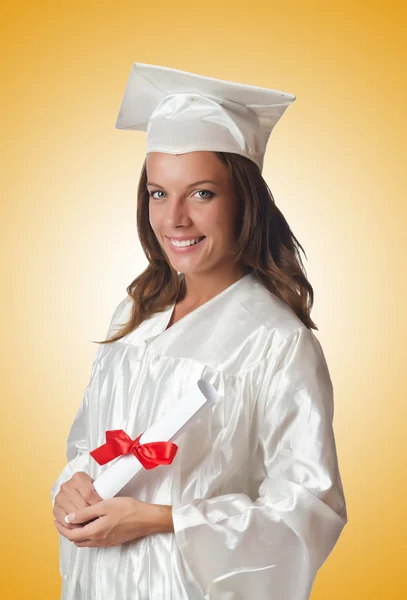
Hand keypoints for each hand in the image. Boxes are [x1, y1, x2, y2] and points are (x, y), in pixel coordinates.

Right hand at [53, 471, 102, 529]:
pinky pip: (65, 522)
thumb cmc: (90, 488)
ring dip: (83, 523)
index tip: (102, 510)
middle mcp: (66, 486)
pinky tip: (81, 527)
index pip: (88, 494)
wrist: (75, 489)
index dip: (96, 504)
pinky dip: (73, 527)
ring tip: (91, 525)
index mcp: (78, 478)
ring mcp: (59, 498)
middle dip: (91, 515)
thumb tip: (106, 504)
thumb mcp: (96, 485)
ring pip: (73, 515)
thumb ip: (100, 491)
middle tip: (98, 521)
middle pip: (81, 506)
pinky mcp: (55, 509)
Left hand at [53, 497, 173, 546]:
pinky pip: (93, 541)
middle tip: (62, 521)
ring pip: (85, 542)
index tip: (56, 520)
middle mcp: (98, 540)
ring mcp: (106, 542)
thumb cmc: (127, 509)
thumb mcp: (104, 506)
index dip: (61, 528)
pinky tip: (89, 524)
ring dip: (76, 534)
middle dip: (67, 532)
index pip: (72, 534)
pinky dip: (86, 534)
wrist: (146, 519)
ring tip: (74, 522)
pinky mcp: (112, 541)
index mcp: (95, 532)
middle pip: (77, 540)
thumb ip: (85, 513)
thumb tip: (69, 518)